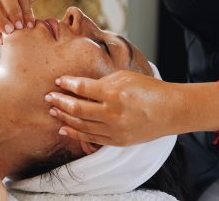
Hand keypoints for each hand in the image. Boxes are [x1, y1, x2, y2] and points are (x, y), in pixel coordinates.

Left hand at [46, 70, 179, 145]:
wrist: (169, 111)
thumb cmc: (148, 89)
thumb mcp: (125, 77)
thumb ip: (102, 82)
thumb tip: (81, 86)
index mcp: (114, 93)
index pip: (83, 88)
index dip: (68, 84)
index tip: (59, 81)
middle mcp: (112, 113)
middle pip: (77, 108)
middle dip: (60, 101)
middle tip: (48, 97)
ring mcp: (114, 129)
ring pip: (81, 125)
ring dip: (64, 117)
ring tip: (53, 111)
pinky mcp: (116, 141)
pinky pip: (90, 138)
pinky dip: (75, 133)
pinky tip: (64, 127)